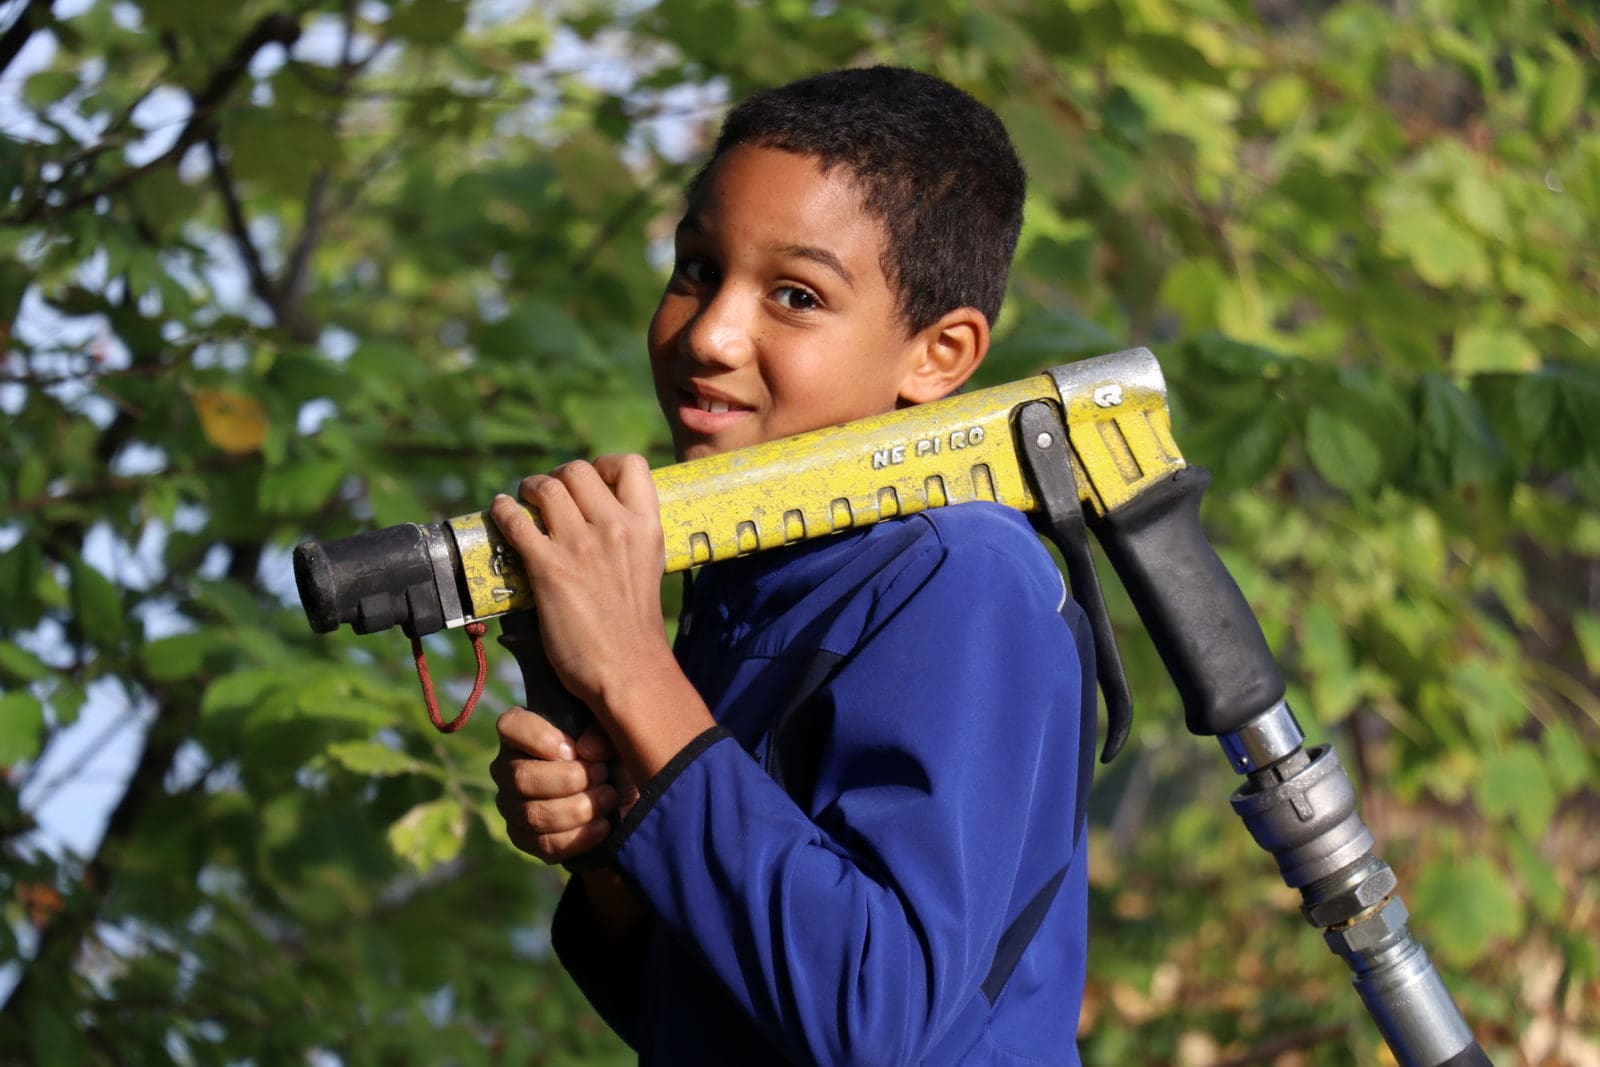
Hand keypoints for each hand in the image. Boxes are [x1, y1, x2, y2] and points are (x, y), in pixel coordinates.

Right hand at [489, 708, 636, 863]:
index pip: (510, 726)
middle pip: (520, 777)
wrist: (626, 798)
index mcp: (524, 733)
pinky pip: (542, 844)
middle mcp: (509, 768)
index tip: (574, 750)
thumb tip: (584, 749)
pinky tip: (602, 826)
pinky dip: (577, 837)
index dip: (538, 738)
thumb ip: (602, 733)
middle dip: (567, 779)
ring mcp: (512, 805)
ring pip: (532, 814)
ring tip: (609, 798)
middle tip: (602, 774)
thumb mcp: (617, 736)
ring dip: (577, 809)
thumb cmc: (614, 757)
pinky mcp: (524, 838)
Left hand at [490, 455, 672, 709]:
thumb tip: (602, 523)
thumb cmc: (636, 628)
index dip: (605, 465)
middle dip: (558, 476)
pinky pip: (516, 520)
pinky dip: (502, 510)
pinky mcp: (548, 568)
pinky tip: (500, 511)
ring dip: (529, 488)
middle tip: (548, 493)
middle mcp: (614, 527)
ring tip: (523, 499)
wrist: (629, 669)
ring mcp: (580, 545)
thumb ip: (628, 540)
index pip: (631, 465)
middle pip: (578, 470)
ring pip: (546, 487)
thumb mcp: (647, 568)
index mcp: (645, 527)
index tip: (592, 480)